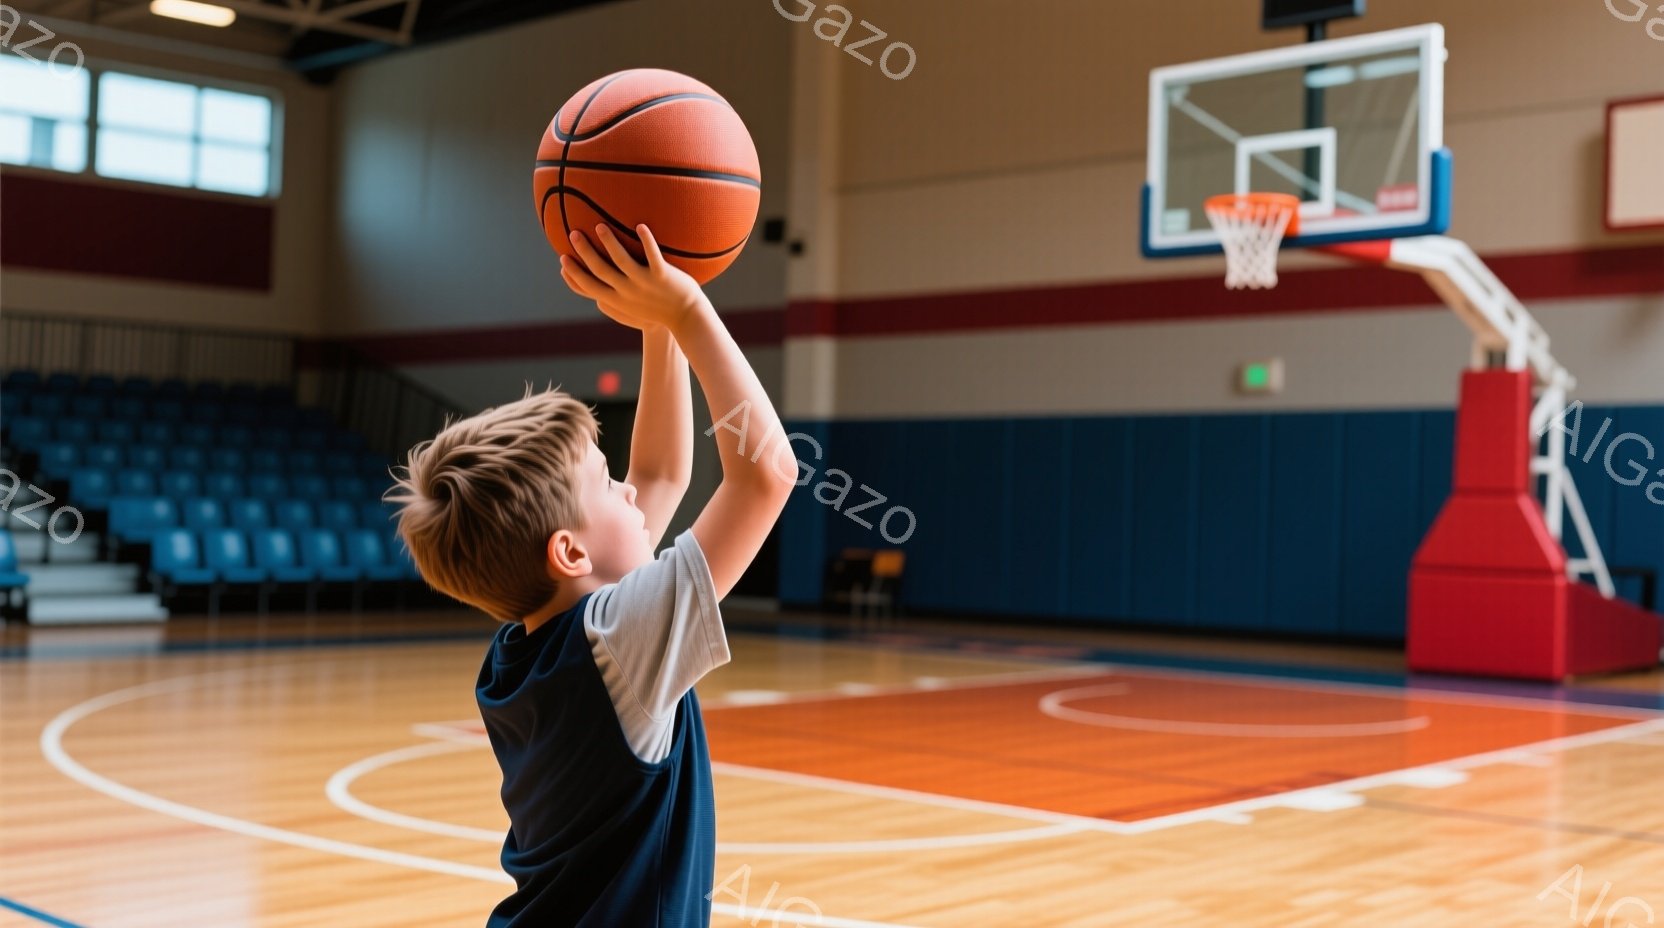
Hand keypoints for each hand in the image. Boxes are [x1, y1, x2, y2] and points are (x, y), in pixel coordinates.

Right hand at [559, 224, 704, 332]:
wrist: (686, 318)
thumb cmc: (657, 308)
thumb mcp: (632, 306)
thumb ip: (616, 293)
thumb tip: (601, 279)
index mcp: (618, 300)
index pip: (590, 287)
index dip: (574, 274)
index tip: (562, 258)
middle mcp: (628, 292)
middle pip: (601, 270)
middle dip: (585, 252)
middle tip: (573, 233)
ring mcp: (645, 283)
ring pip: (623, 261)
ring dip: (610, 243)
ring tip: (600, 225)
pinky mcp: (663, 276)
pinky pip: (653, 255)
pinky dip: (647, 241)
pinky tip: (640, 225)